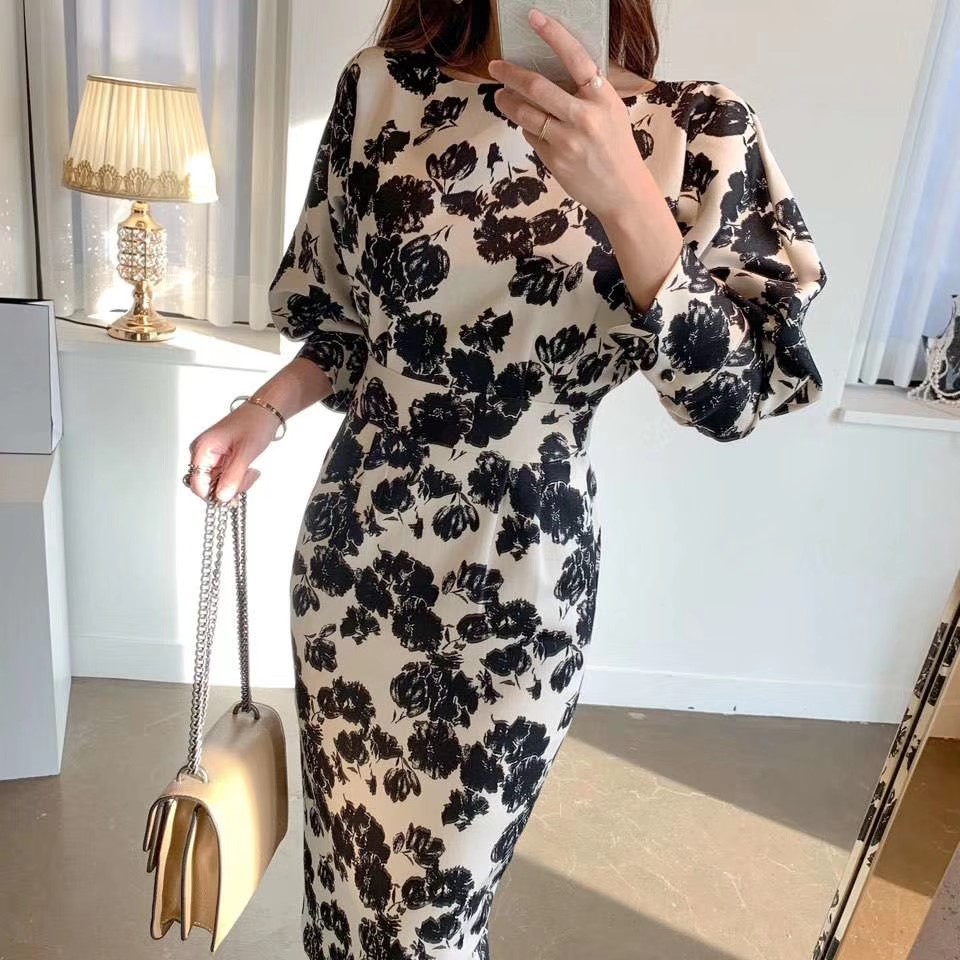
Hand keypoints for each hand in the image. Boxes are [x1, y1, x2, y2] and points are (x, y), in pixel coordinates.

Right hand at [184, 403, 275, 505]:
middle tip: (248, 477)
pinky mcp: (220, 459)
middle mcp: (202, 453)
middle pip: (207, 486)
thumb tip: (221, 497)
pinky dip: (238, 478)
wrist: (267, 410)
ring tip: (252, 471)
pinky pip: (225, 477)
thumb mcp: (246, 451)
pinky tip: (249, 470)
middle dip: (229, 488)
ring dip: (237, 483)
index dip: (213, 495)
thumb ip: (233, 476)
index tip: (232, 498)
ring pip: (218, 484)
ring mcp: (211, 457)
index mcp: (202, 448)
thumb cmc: (256, 423)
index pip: (197, 484)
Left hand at [488, 8, 651, 222]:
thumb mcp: (612, 112)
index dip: (554, 35)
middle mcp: (585, 117)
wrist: (623, 192)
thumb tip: (556, 72)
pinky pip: (531, 136)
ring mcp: (568, 141)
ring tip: (500, 96)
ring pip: (525, 114)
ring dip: (507, 102)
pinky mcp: (555, 161)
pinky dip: (526, 128)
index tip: (534, 18)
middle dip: (510, 74)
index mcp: (603, 98)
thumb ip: (589, 92)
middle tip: (495, 67)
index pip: (576, 58)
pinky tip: (528, 126)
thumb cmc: (617, 148)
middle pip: (538, 87)